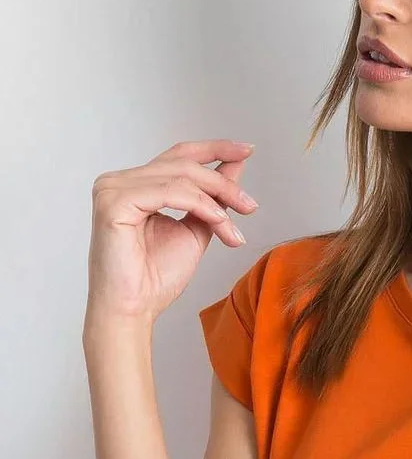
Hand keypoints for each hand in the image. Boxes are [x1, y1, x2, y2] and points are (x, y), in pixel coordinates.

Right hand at [86, 138, 259, 328]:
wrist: (134, 309)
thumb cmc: (155, 278)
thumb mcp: (195, 230)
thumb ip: (211, 199)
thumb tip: (235, 166)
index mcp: (135, 185)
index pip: (178, 156)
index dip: (214, 149)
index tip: (247, 150)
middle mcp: (120, 181)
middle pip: (183, 164)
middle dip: (223, 183)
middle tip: (250, 205)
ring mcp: (113, 188)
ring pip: (181, 177)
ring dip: (218, 200)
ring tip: (235, 228)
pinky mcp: (114, 201)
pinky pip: (171, 192)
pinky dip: (203, 207)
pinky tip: (220, 224)